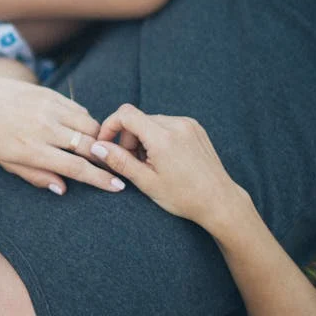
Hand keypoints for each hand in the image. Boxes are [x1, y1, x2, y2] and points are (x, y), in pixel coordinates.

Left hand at [0, 71, 124, 194]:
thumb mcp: (7, 163)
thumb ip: (36, 176)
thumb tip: (63, 189)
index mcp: (32, 150)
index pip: (75, 167)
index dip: (100, 179)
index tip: (118, 186)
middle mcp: (44, 129)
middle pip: (89, 146)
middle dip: (106, 159)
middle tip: (116, 167)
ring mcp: (50, 109)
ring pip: (90, 126)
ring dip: (99, 140)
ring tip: (98, 150)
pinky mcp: (53, 95)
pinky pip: (81, 111)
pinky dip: (86, 123)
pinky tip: (81, 131)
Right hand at [90, 104, 251, 228]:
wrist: (219, 201)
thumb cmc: (183, 196)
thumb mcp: (146, 182)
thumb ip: (119, 161)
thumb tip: (97, 147)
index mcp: (163, 138)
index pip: (125, 114)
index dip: (110, 126)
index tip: (105, 143)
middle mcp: (177, 125)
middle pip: (137, 119)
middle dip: (127, 138)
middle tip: (133, 163)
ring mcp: (188, 124)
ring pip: (150, 121)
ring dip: (142, 138)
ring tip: (150, 163)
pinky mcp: (194, 127)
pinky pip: (166, 124)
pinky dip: (157, 137)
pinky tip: (163, 158)